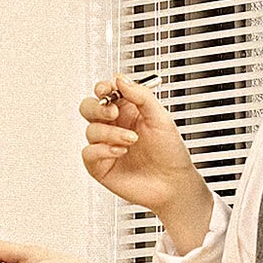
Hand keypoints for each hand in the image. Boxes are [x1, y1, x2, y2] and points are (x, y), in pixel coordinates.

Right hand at [79, 74, 208, 236]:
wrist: (174, 183)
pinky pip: (89, 153)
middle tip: (114, 114)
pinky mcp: (101, 166)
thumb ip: (141, 96)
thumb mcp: (161, 117)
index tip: (109, 90)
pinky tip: (120, 152)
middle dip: (98, 108)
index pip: (104, 93)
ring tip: (131, 141)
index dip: (102, 88)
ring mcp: (106, 146)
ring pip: (91, 130)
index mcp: (127, 111)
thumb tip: (120, 80)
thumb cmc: (170, 152)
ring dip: (111, 133)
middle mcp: (114, 127)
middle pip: (88, 108)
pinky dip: (103, 150)